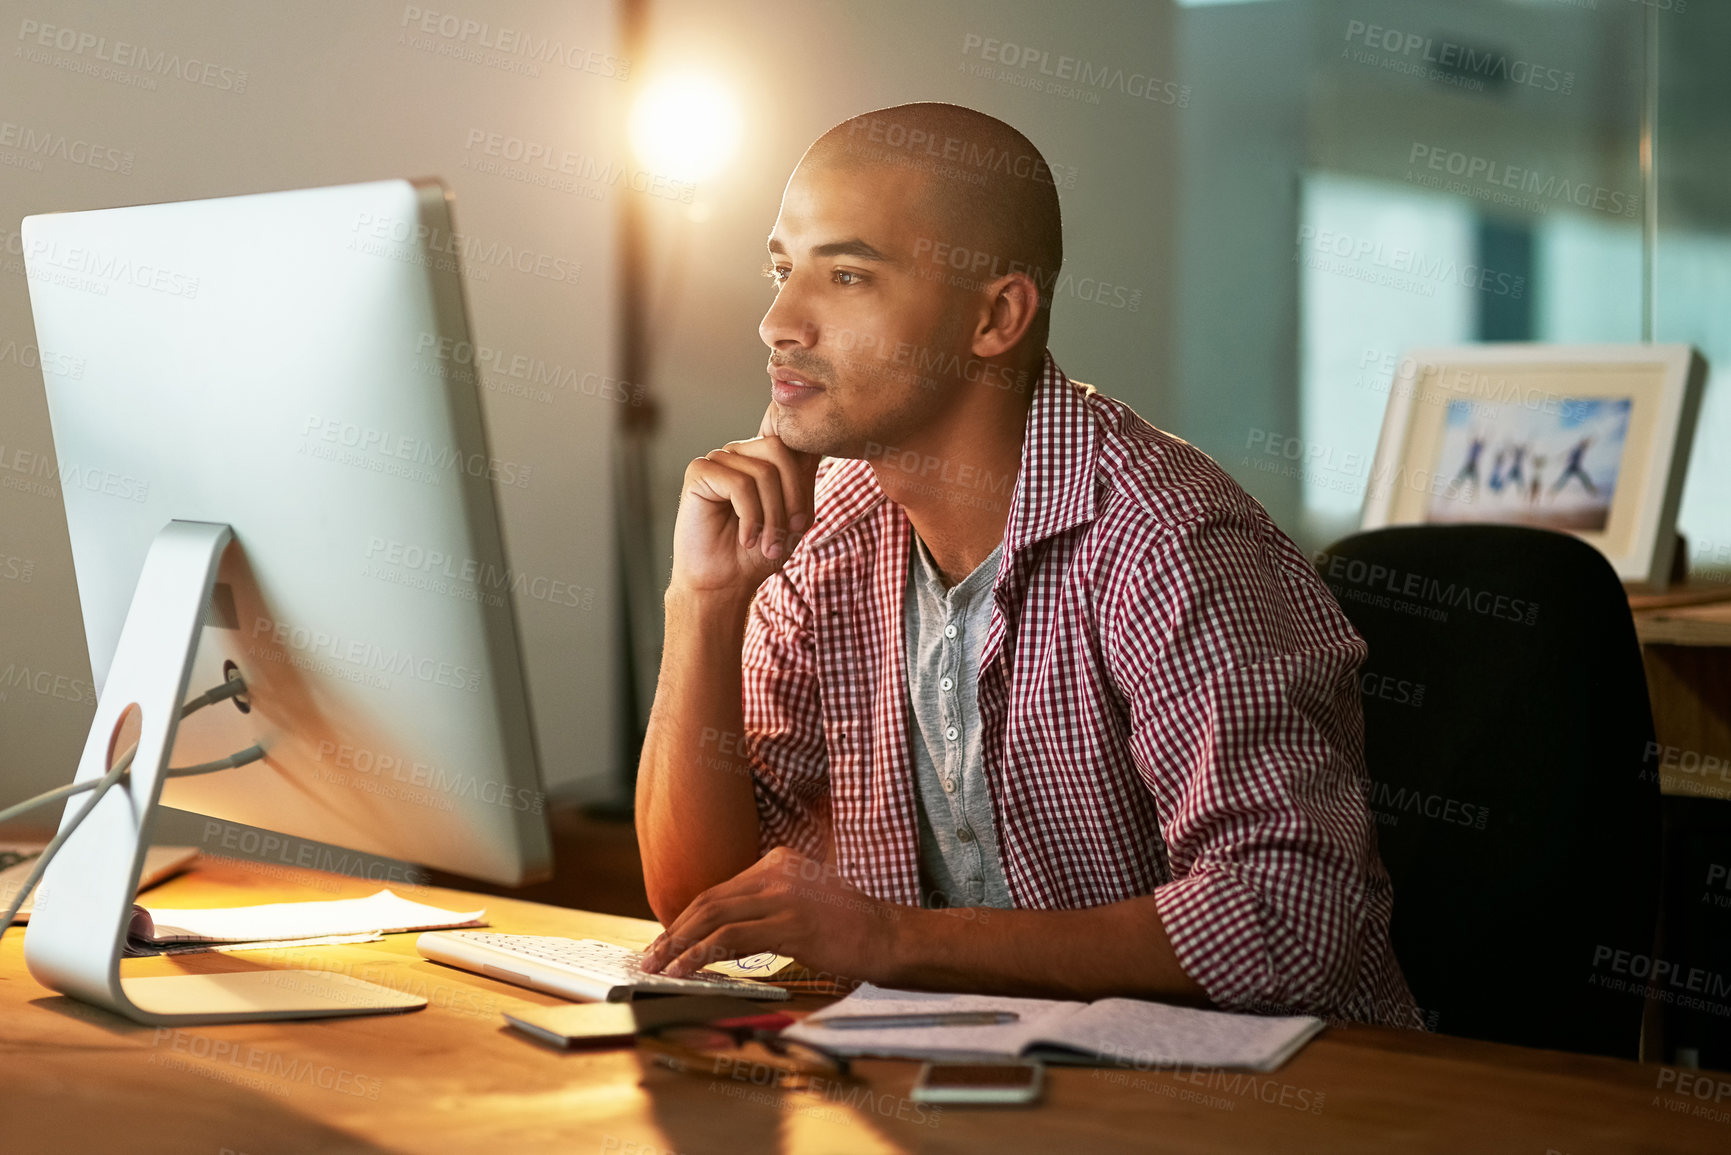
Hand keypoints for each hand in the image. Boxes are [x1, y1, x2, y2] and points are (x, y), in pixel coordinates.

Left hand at [639, 847, 902, 983]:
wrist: (889, 936)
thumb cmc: (849, 929)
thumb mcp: (803, 904)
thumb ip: (766, 909)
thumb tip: (720, 935)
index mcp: (779, 861)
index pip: (720, 890)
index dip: (687, 918)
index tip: (667, 941)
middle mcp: (777, 871)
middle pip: (710, 900)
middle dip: (675, 931)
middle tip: (650, 957)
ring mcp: (784, 895)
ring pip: (713, 918)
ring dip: (679, 945)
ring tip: (658, 968)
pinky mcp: (789, 923)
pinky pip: (731, 939)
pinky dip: (701, 956)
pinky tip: (685, 971)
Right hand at [669, 403, 820, 598]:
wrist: (725, 583)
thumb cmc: (758, 553)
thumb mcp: (796, 516)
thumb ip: (804, 481)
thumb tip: (815, 448)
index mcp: (761, 458)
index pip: (794, 444)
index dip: (802, 485)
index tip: (800, 523)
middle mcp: (740, 452)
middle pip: (779, 451)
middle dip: (790, 497)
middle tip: (787, 534)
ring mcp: (718, 459)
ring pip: (762, 472)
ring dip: (771, 515)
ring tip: (766, 544)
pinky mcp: (699, 472)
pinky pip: (739, 484)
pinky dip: (750, 516)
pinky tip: (746, 538)